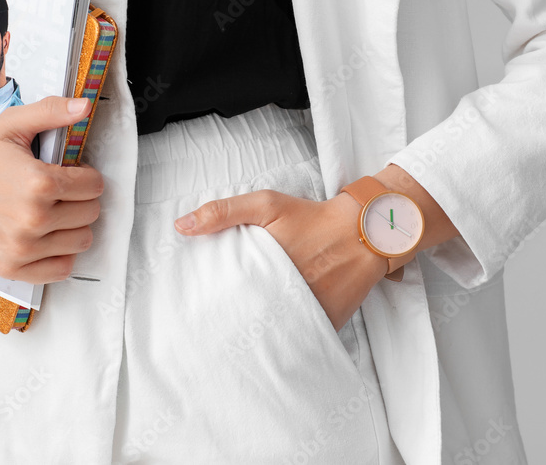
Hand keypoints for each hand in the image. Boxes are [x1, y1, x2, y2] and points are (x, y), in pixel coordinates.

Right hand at [0, 96, 102, 284]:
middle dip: (81, 198)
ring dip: (73, 225)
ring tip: (52, 211)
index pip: (94, 186)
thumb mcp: (13, 124)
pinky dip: (59, 254)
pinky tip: (45, 236)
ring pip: (81, 241)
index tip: (70, 173)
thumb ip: (52, 112)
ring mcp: (22, 248)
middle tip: (59, 191)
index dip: (86, 176)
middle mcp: (32, 220)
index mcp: (38, 183)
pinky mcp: (11, 267)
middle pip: (90, 213)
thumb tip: (85, 105)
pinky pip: (61, 269)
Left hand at [174, 190, 388, 330]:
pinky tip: (273, 340)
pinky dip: (289, 339)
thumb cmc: (312, 217)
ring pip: (276, 334)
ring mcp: (310, 312)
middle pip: (251, 320)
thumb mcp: (266, 203)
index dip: (215, 306)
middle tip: (213, 330)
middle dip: (234, 325)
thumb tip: (181, 226)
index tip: (200, 311)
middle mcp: (290, 295)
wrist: (364, 231)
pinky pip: (302, 337)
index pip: (232, 299)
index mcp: (269, 269)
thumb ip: (223, 212)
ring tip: (238, 342)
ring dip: (261, 336)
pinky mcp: (328, 322)